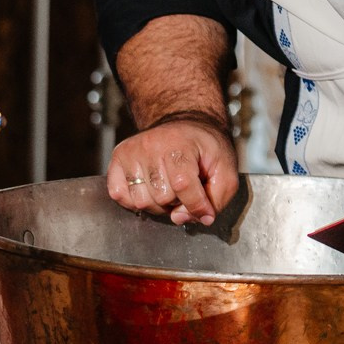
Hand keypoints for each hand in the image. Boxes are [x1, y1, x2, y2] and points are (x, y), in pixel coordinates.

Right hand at [105, 119, 239, 226]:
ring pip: (141, 201)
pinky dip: (134, 200)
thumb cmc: (204, 148)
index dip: (196, 206)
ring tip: (167, 188)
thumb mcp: (225, 169)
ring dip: (157, 204)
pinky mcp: (118, 158)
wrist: (185, 125)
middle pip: (162, 198)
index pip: (183, 186)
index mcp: (179, 145)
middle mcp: (151, 146)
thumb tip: (189, 218)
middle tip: (184, 190)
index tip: (204, 211)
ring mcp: (131, 152)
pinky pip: (119, 195)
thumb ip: (217, 197)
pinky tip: (148, 189)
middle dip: (177, 203)